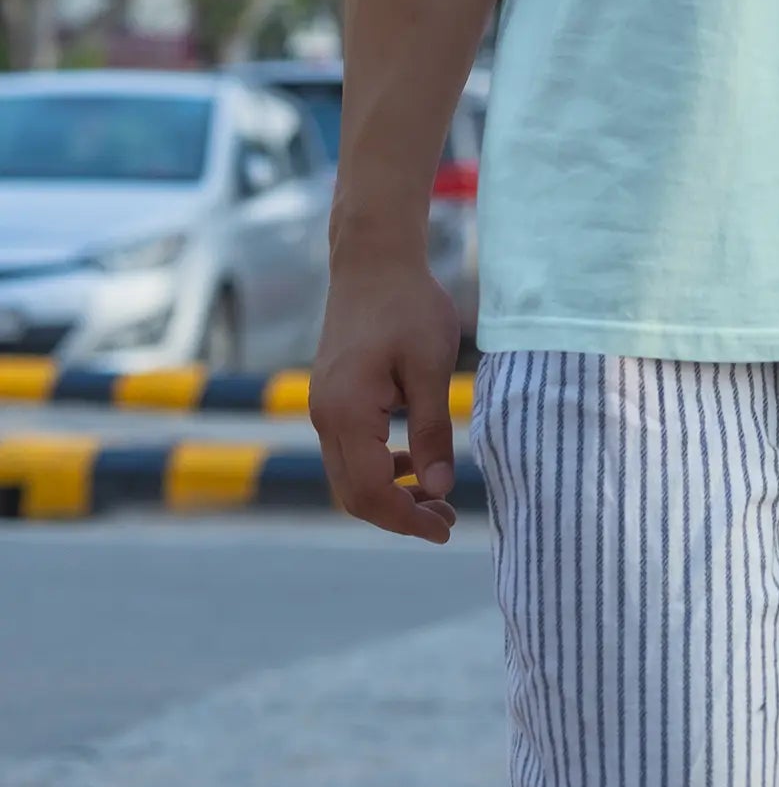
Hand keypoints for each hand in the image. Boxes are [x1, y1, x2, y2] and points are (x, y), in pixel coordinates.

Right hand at [310, 253, 463, 543]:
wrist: (374, 259)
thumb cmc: (409, 305)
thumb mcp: (430, 367)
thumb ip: (432, 430)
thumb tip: (438, 489)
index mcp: (347, 413)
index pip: (371, 492)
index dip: (407, 519)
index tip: (446, 528)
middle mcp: (325, 416)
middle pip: (354, 494)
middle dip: (399, 515)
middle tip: (447, 520)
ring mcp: (324, 407)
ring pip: (349, 475)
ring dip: (390, 493)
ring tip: (437, 497)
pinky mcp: (332, 396)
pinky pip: (350, 450)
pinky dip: (380, 466)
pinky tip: (414, 460)